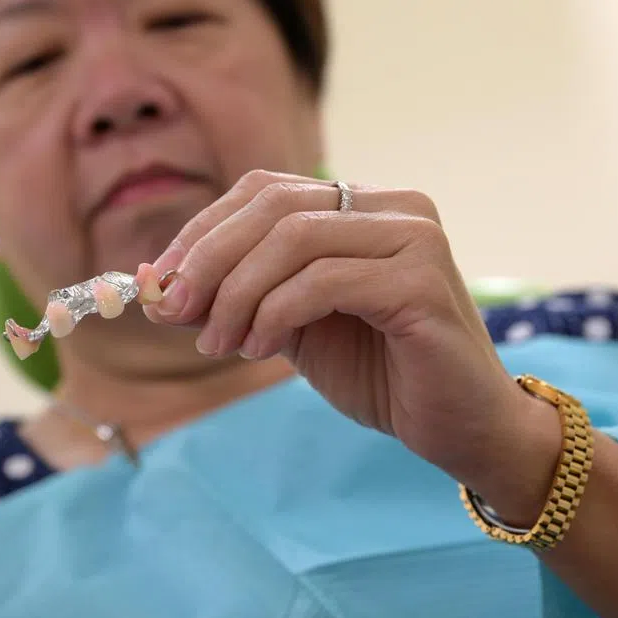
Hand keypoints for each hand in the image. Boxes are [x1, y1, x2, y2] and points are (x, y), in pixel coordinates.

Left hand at [141, 170, 560, 497]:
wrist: (460, 427)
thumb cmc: (382, 372)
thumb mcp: (293, 325)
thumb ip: (239, 294)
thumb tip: (157, 281)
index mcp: (367, 205)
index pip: (266, 189)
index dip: (204, 229)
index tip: (163, 281)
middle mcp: (396, 206)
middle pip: (275, 206)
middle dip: (210, 259)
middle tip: (176, 312)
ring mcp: (415, 238)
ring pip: (293, 239)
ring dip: (237, 294)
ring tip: (221, 344)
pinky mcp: (422, 281)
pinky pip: (322, 281)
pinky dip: (275, 313)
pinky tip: (262, 347)